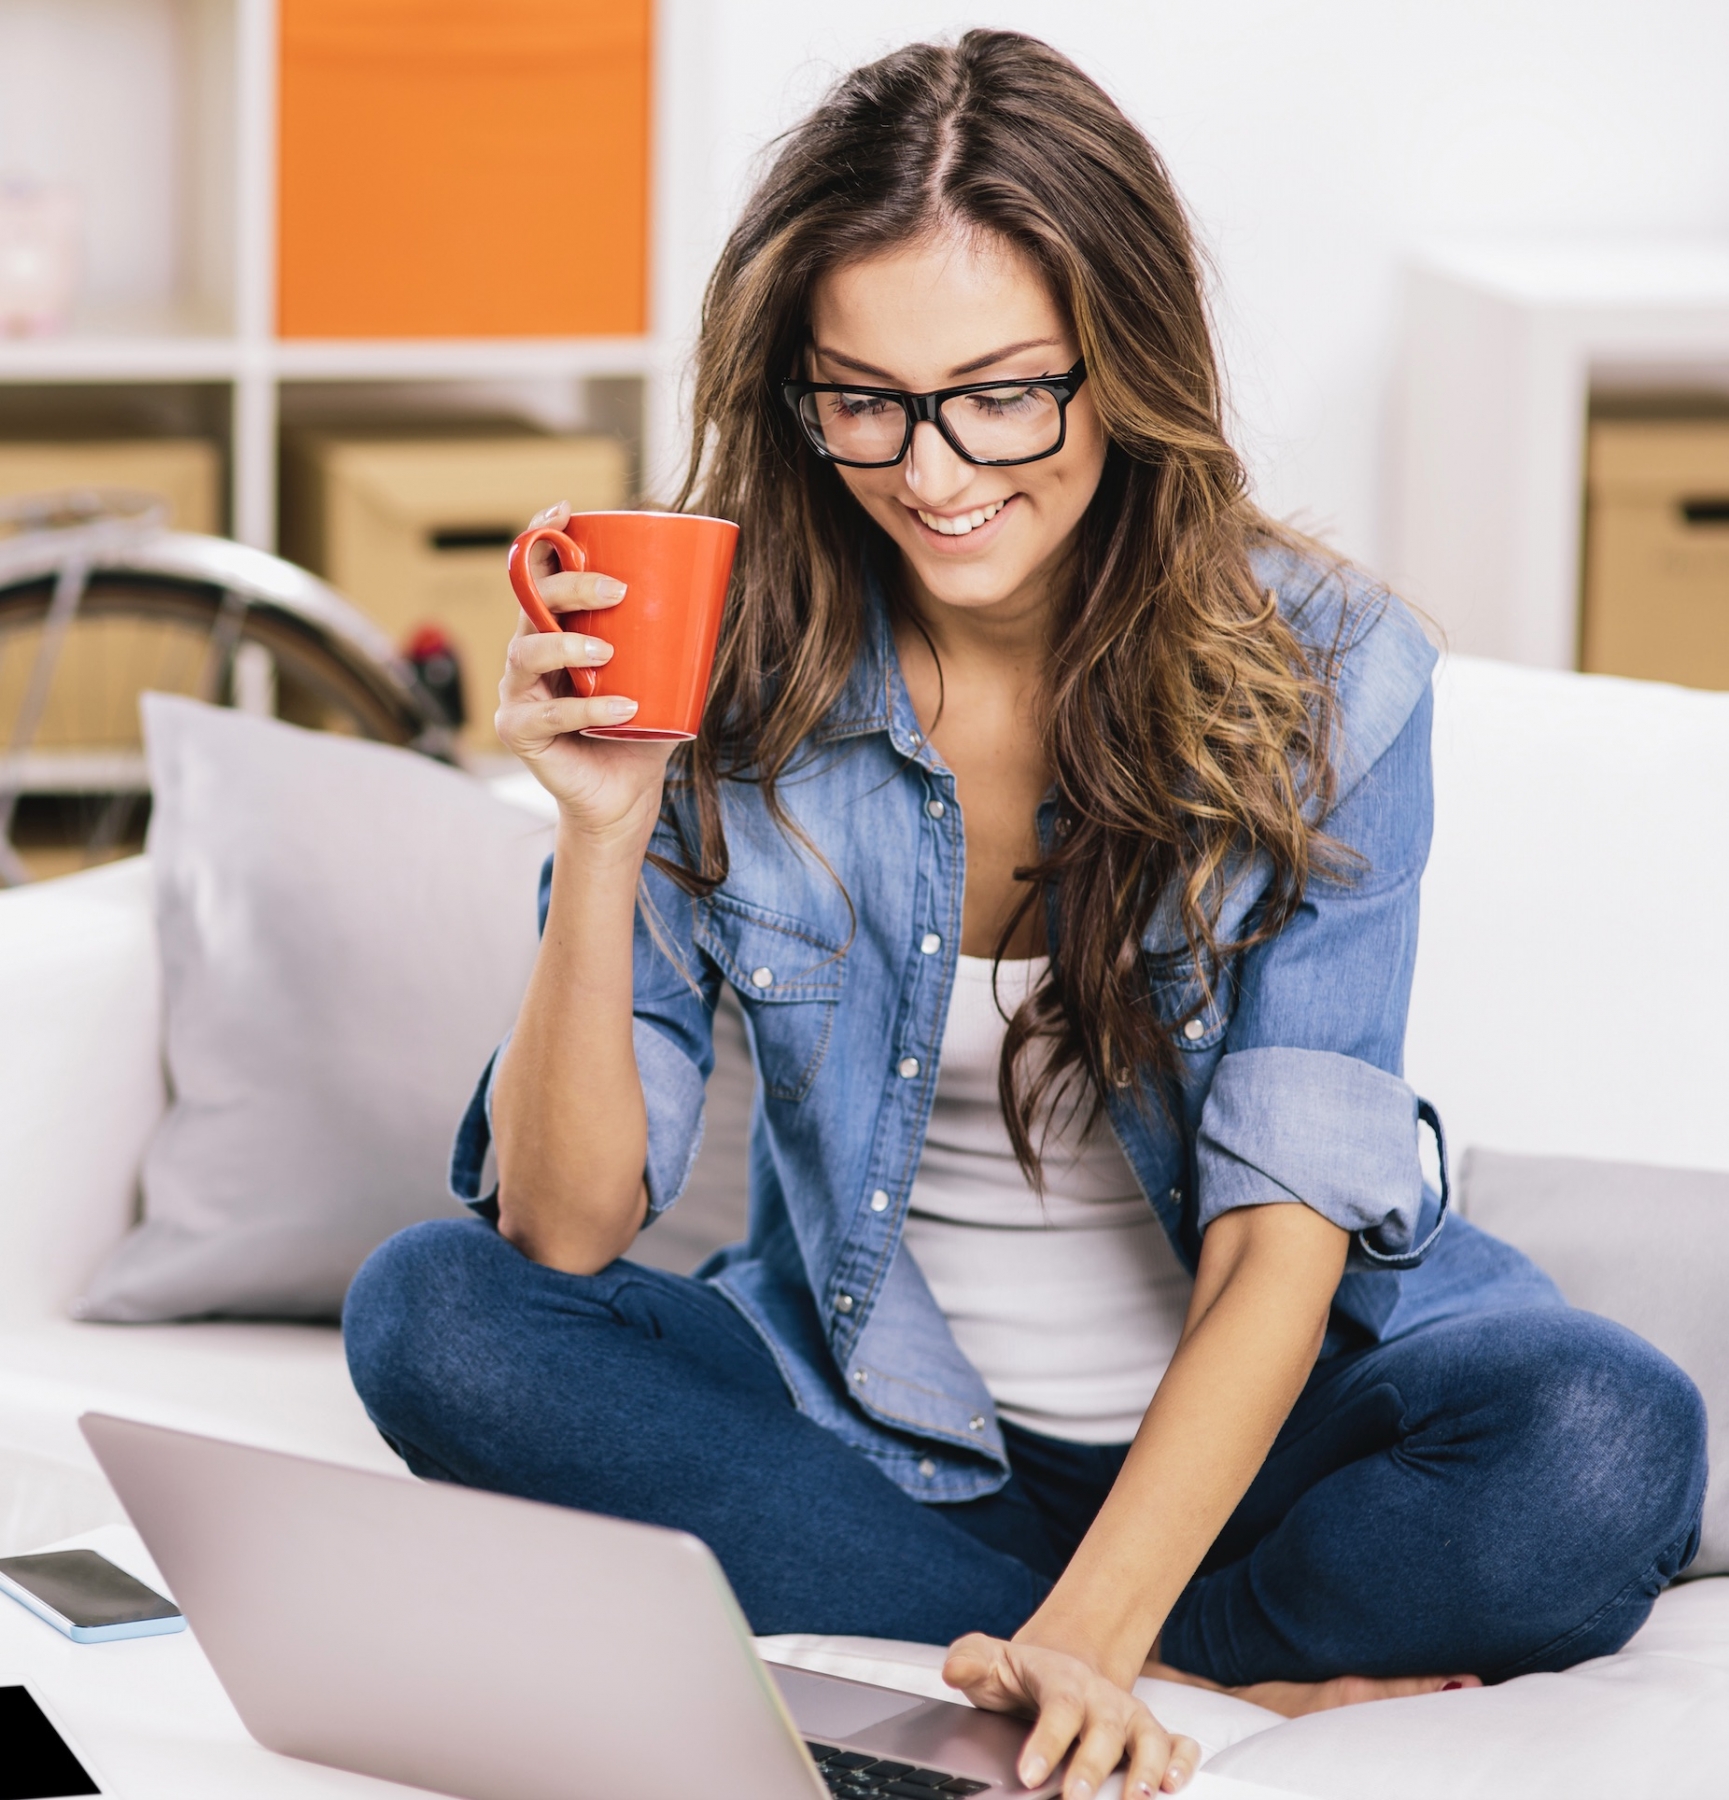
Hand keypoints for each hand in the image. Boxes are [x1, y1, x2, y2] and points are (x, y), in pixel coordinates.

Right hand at [496, 500, 673, 840]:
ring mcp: (518, 694)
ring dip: (567, 645)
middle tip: (619, 590)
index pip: (538, 574)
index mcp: (554, 630)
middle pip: (531, 603)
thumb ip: (674, 637)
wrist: (625, 796)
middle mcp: (527, 656)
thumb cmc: (640, 730)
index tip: (564, 510)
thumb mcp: (661, 675)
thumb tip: (717, 589)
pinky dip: (587, 710)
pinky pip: (547, 715)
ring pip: (526, 653)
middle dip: (570, 586)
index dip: (542, 537)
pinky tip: (622, 710)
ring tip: (608, 653)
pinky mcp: (520, 733)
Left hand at [942, 1635, 1198, 1797]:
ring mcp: (1129, 1715)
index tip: (1029, 1774)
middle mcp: (1102, 1697)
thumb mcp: (991, 1662)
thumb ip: (970, 1661)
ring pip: (1148, 1738)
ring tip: (1136, 1798)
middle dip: (1092, 1767)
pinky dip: (1183, 1761)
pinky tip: (1174, 1784)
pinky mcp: (1151, 1733)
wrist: (1061, 1667)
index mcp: (1062, 1679)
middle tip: (1076, 1799)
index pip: (1058, 1707)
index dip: (1046, 1742)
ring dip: (1146, 1769)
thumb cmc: (1023, 1675)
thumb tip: (953, 1669)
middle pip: (1103, 1730)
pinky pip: (1179, 1743)